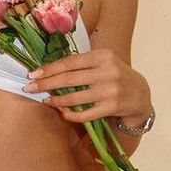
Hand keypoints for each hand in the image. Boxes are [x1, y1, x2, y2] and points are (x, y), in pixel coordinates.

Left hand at [24, 48, 150, 123]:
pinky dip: (71, 114)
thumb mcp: (101, 63)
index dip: (49, 69)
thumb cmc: (114, 75)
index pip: (70, 62)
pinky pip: (85, 113)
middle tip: (29, 88)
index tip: (33, 74)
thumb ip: (80, 64)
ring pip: (75, 97)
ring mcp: (110, 90)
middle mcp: (107, 71)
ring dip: (56, 100)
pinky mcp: (112, 107)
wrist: (140, 93)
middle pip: (69, 79)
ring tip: (46, 101)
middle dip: (46, 84)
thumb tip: (47, 69)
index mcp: (102, 56)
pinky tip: (63, 112)